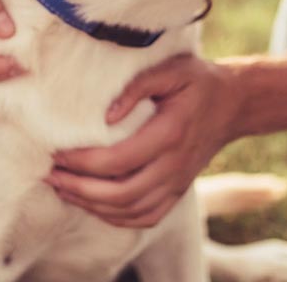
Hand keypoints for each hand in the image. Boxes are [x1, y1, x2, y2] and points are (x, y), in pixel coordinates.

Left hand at [44, 54, 241, 227]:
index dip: (83, 162)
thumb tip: (106, 116)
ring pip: (131, 211)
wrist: (234, 104)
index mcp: (170, 133)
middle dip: (80, 189)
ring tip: (63, 189)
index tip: (57, 152)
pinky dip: (116, 218)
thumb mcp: (171, 69)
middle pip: (122, 193)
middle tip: (51, 175)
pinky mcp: (178, 191)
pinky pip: (146, 217)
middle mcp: (175, 165)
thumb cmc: (198, 81)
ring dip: (92, 206)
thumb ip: (137, 86)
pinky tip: (93, 205)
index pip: (119, 160)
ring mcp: (178, 183)